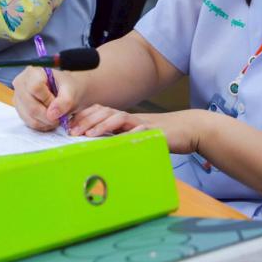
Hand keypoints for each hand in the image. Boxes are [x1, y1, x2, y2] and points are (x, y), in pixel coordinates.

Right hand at [12, 67, 85, 130]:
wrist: (65, 91)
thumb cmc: (66, 87)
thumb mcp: (71, 91)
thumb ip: (64, 101)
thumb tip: (51, 115)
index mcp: (32, 73)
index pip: (35, 88)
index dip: (48, 99)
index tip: (57, 101)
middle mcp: (20, 84)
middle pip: (31, 106)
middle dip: (48, 115)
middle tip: (60, 115)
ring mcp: (18, 98)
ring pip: (29, 117)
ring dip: (46, 122)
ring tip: (56, 117)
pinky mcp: (19, 110)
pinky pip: (29, 123)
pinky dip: (42, 124)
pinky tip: (49, 119)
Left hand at [68, 106, 213, 154]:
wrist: (190, 129)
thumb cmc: (165, 136)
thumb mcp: (139, 137)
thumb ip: (123, 140)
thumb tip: (104, 150)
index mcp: (126, 119)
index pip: (101, 112)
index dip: (85, 116)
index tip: (70, 125)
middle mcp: (131, 118)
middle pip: (104, 112)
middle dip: (86, 120)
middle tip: (72, 131)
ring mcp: (141, 122)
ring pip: (117, 118)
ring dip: (100, 125)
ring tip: (87, 134)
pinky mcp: (153, 131)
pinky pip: (137, 130)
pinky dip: (125, 134)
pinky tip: (116, 140)